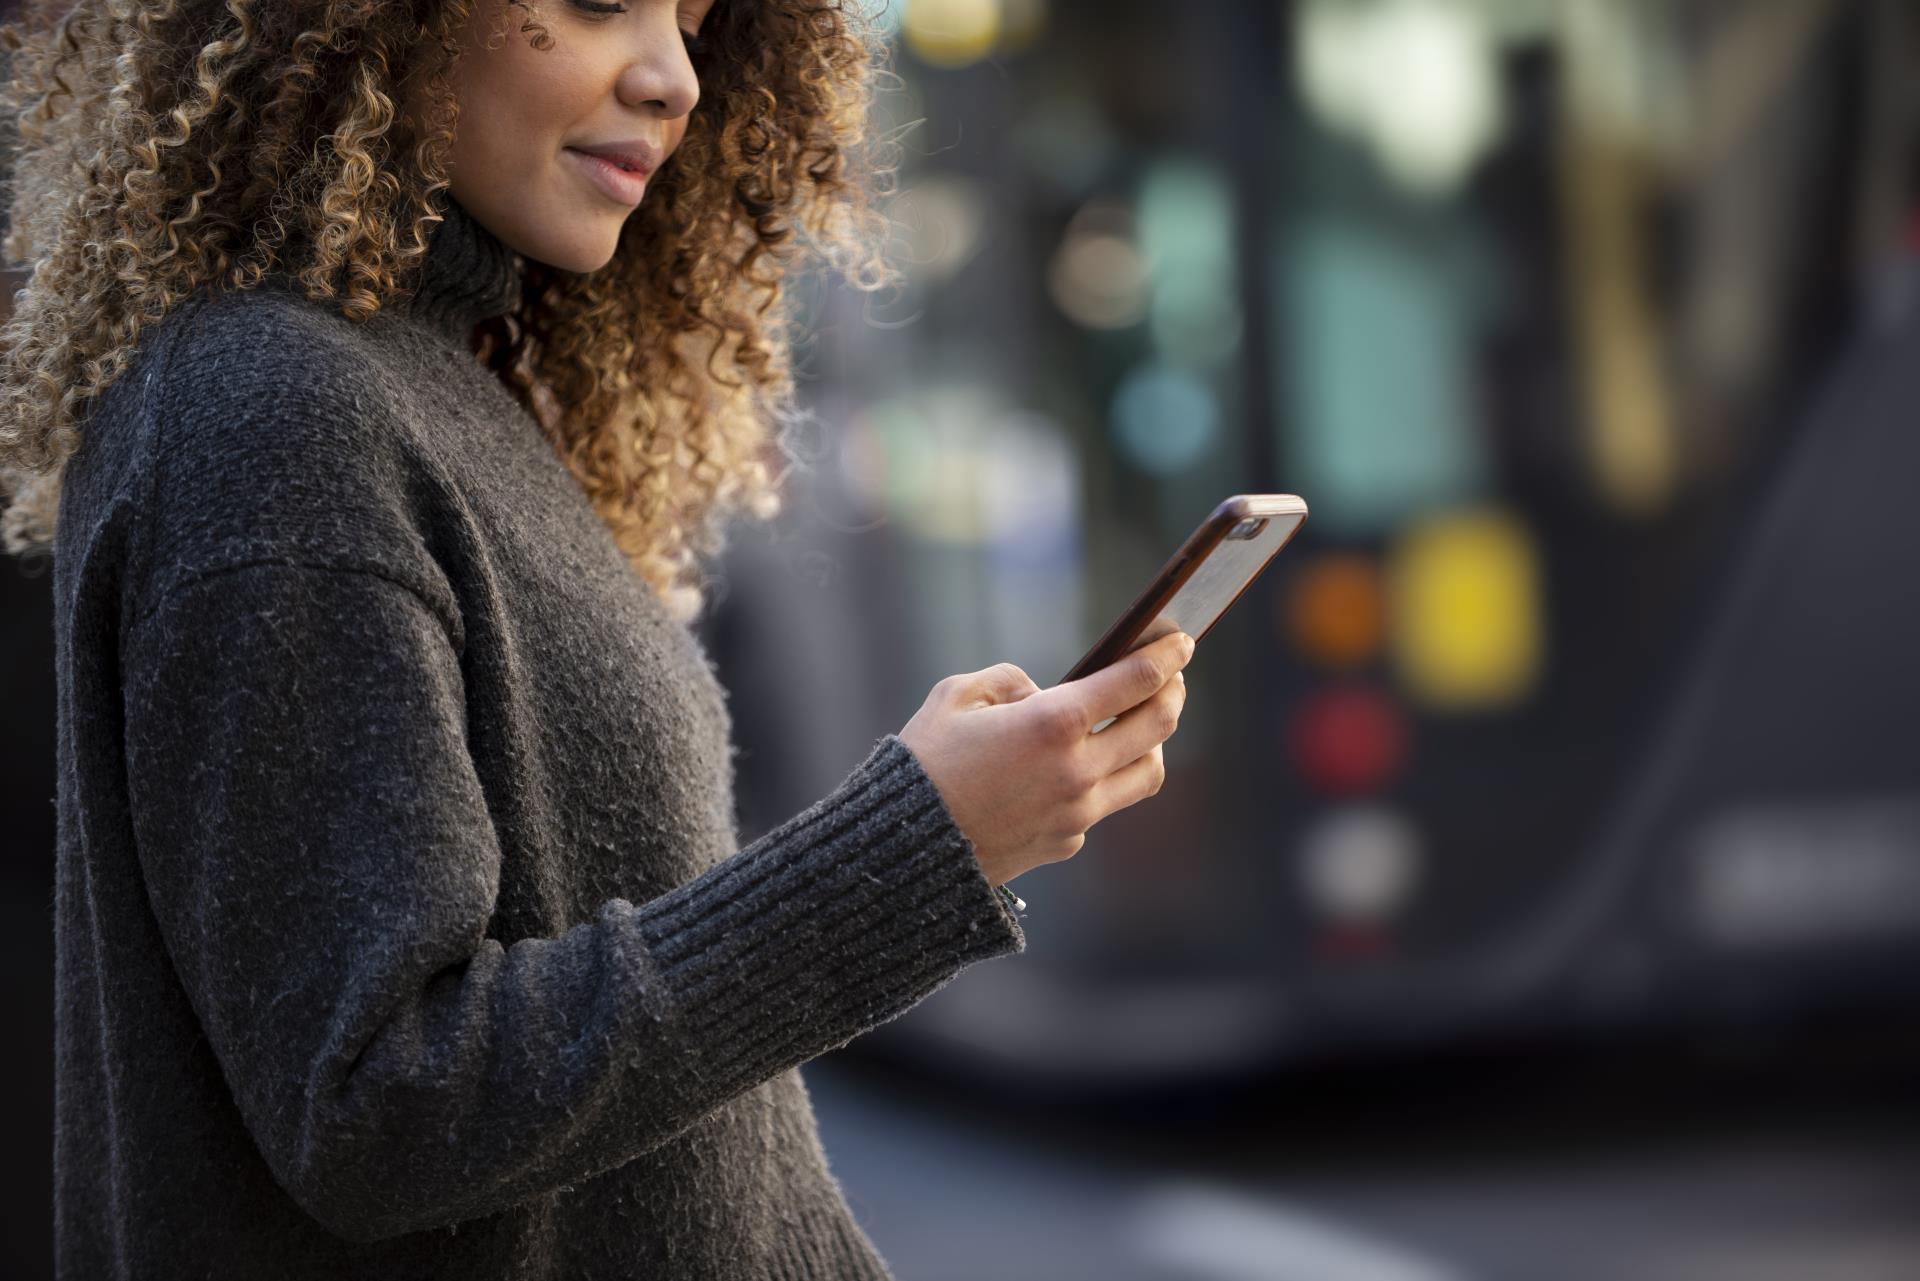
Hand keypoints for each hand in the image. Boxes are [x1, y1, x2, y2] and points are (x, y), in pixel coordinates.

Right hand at [896, 631, 1193, 887]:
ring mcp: (1078, 812)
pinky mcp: (1068, 842)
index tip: (1182, 641)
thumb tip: (1041, 692)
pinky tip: (1081, 766)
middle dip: (1173, 692)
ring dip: (1153, 742)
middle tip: (1172, 676)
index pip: (1136, 681)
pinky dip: (1103, 779)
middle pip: (1159, 726)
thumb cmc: (924, 764)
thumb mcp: (955, 696)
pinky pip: (1104, 804)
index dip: (1167, 656)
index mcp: (1052, 723)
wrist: (902, 850)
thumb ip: (1008, 681)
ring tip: (1138, 723)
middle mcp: (1077, 770)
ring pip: (1147, 773)